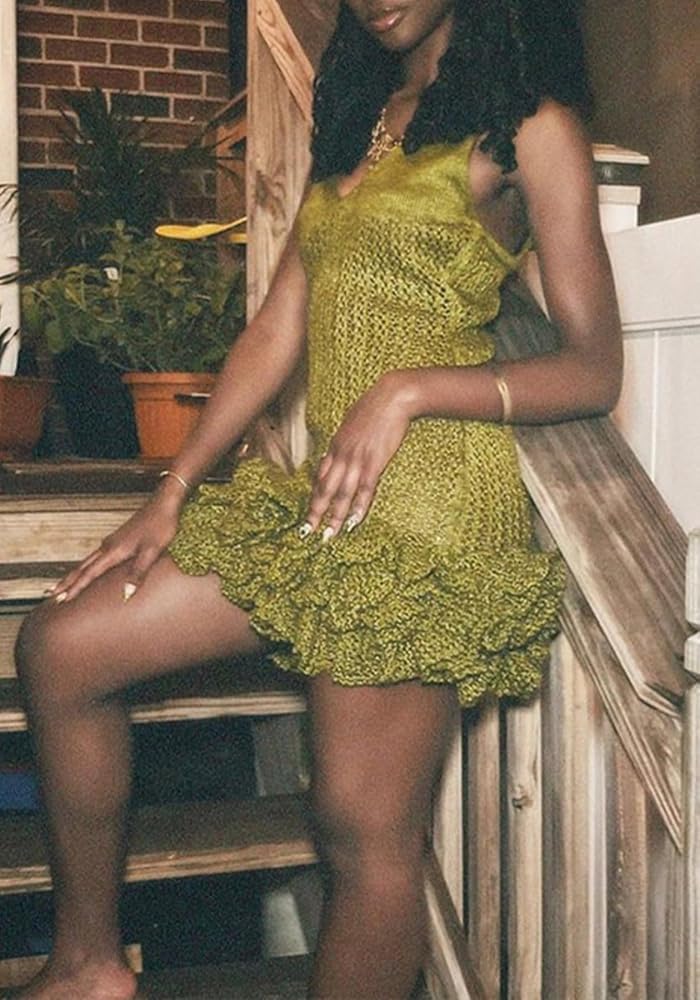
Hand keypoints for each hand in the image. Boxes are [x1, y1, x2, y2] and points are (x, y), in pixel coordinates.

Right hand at [49, 484, 186, 604]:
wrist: (164, 503)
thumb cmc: (161, 525)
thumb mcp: (152, 552)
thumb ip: (138, 573)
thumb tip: (125, 594)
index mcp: (114, 550)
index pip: (89, 574)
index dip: (75, 588)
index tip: (61, 599)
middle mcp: (108, 546)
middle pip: (82, 567)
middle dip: (67, 582)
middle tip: (51, 595)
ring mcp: (111, 541)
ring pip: (87, 561)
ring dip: (74, 574)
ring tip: (63, 585)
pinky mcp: (117, 539)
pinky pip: (95, 556)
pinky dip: (86, 566)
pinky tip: (88, 568)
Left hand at [302, 371, 414, 538]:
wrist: (392, 396)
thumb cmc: (374, 406)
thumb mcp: (352, 422)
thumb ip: (345, 439)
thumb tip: (340, 448)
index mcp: (336, 445)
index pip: (320, 476)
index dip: (315, 495)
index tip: (309, 511)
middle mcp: (342, 455)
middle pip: (325, 489)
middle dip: (316, 512)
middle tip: (307, 532)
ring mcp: (357, 460)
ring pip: (342, 494)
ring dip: (335, 517)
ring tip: (328, 535)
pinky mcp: (374, 462)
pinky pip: (365, 489)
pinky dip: (359, 507)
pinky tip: (354, 522)